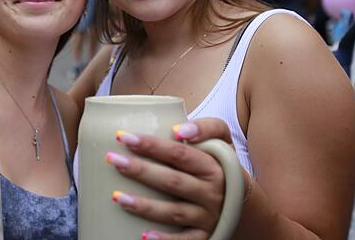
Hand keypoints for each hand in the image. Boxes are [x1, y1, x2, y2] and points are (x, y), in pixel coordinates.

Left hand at [107, 118, 239, 239]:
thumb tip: (178, 130)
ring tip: (117, 196)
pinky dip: (165, 239)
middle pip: (172, 181)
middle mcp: (212, 192)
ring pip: (174, 212)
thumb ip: (206, 127)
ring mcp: (208, 216)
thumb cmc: (218, 164)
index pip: (179, 154)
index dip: (151, 145)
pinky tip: (144, 236)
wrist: (242, 200)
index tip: (124, 137)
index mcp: (213, 166)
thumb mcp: (221, 141)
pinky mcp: (204, 236)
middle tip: (112, 159)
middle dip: (140, 170)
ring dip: (144, 206)